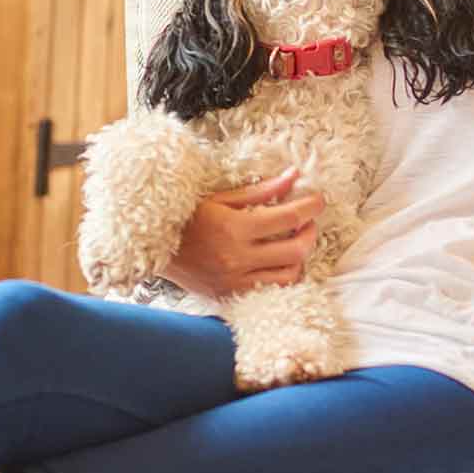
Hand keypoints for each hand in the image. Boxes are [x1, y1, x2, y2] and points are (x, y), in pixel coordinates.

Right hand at [162, 167, 324, 298]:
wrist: (155, 248)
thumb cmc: (188, 218)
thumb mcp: (221, 198)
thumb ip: (261, 191)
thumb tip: (293, 176)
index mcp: (234, 227)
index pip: (288, 218)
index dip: (310, 207)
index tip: (318, 199)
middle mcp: (237, 257)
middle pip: (295, 249)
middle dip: (310, 232)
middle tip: (309, 221)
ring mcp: (235, 280)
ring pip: (289, 275)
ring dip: (300, 257)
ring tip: (295, 241)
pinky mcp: (232, 295)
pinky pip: (271, 290)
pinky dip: (283, 276)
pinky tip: (280, 262)